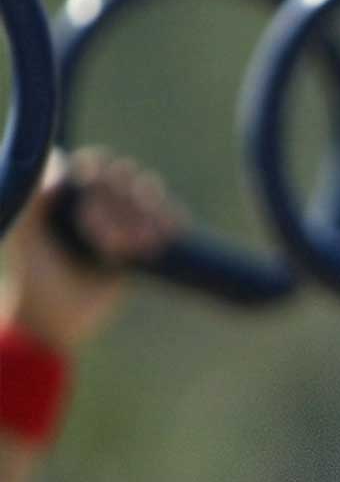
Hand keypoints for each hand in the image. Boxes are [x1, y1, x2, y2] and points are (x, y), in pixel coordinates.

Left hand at [0, 149, 181, 349]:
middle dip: (124, 209)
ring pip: (147, 194)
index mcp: (60, 193)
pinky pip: (164, 216)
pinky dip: (171, 217)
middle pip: (123, 178)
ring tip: (142, 248)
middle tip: (114, 246)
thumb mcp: (23, 235)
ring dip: (148, 216)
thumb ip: (32, 197)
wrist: (54, 321)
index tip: (93, 210)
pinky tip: (174, 230)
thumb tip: (61, 161)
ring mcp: (118, 219)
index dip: (100, 183)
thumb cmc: (31, 279)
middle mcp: (90, 200)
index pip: (92, 166)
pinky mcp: (140, 241)